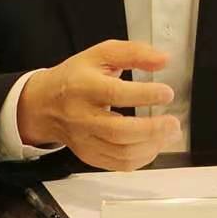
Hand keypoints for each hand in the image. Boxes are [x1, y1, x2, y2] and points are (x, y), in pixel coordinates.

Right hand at [18, 40, 179, 170]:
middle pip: (119, 131)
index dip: (144, 95)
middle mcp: (82, 116)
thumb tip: (163, 59)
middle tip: (173, 122)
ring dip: (151, 145)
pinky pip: (118, 164)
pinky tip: (153, 144)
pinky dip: (142, 158)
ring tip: (168, 132)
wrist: (44, 104)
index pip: (114, 94)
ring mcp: (84, 139)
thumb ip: (134, 53)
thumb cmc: (75, 76)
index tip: (166, 92)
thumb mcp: (102, 54)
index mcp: (84, 86)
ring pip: (121, 152)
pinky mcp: (88, 155)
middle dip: (152, 129)